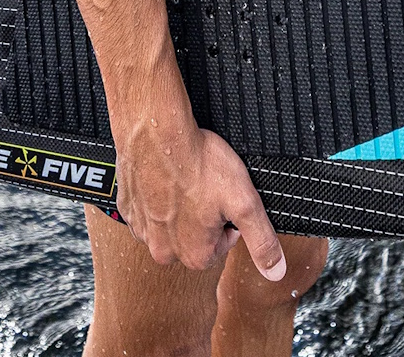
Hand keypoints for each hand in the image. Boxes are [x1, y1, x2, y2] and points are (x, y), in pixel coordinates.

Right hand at [112, 96, 286, 280]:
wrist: (156, 132)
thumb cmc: (198, 163)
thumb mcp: (244, 202)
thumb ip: (262, 241)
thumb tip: (276, 271)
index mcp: (194, 255)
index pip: (221, 247)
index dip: (227, 220)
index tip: (223, 198)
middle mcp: (163, 250)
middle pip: (193, 239)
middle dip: (201, 217)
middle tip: (205, 186)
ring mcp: (141, 229)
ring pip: (168, 226)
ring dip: (177, 207)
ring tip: (185, 179)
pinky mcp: (127, 207)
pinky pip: (147, 209)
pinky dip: (156, 195)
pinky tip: (165, 176)